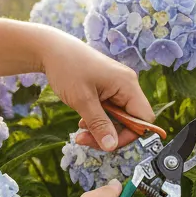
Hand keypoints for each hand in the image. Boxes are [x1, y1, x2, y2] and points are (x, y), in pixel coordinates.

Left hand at [38, 31, 153, 151]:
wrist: (51, 49)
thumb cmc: (67, 68)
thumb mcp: (82, 100)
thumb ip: (99, 124)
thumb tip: (111, 147)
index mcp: (128, 85)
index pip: (144, 118)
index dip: (130, 135)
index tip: (108, 144)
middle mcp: (127, 86)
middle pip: (131, 121)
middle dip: (110, 134)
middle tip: (85, 140)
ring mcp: (117, 87)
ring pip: (118, 118)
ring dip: (101, 129)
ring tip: (80, 131)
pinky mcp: (107, 89)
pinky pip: (110, 111)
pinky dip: (97, 120)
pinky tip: (82, 122)